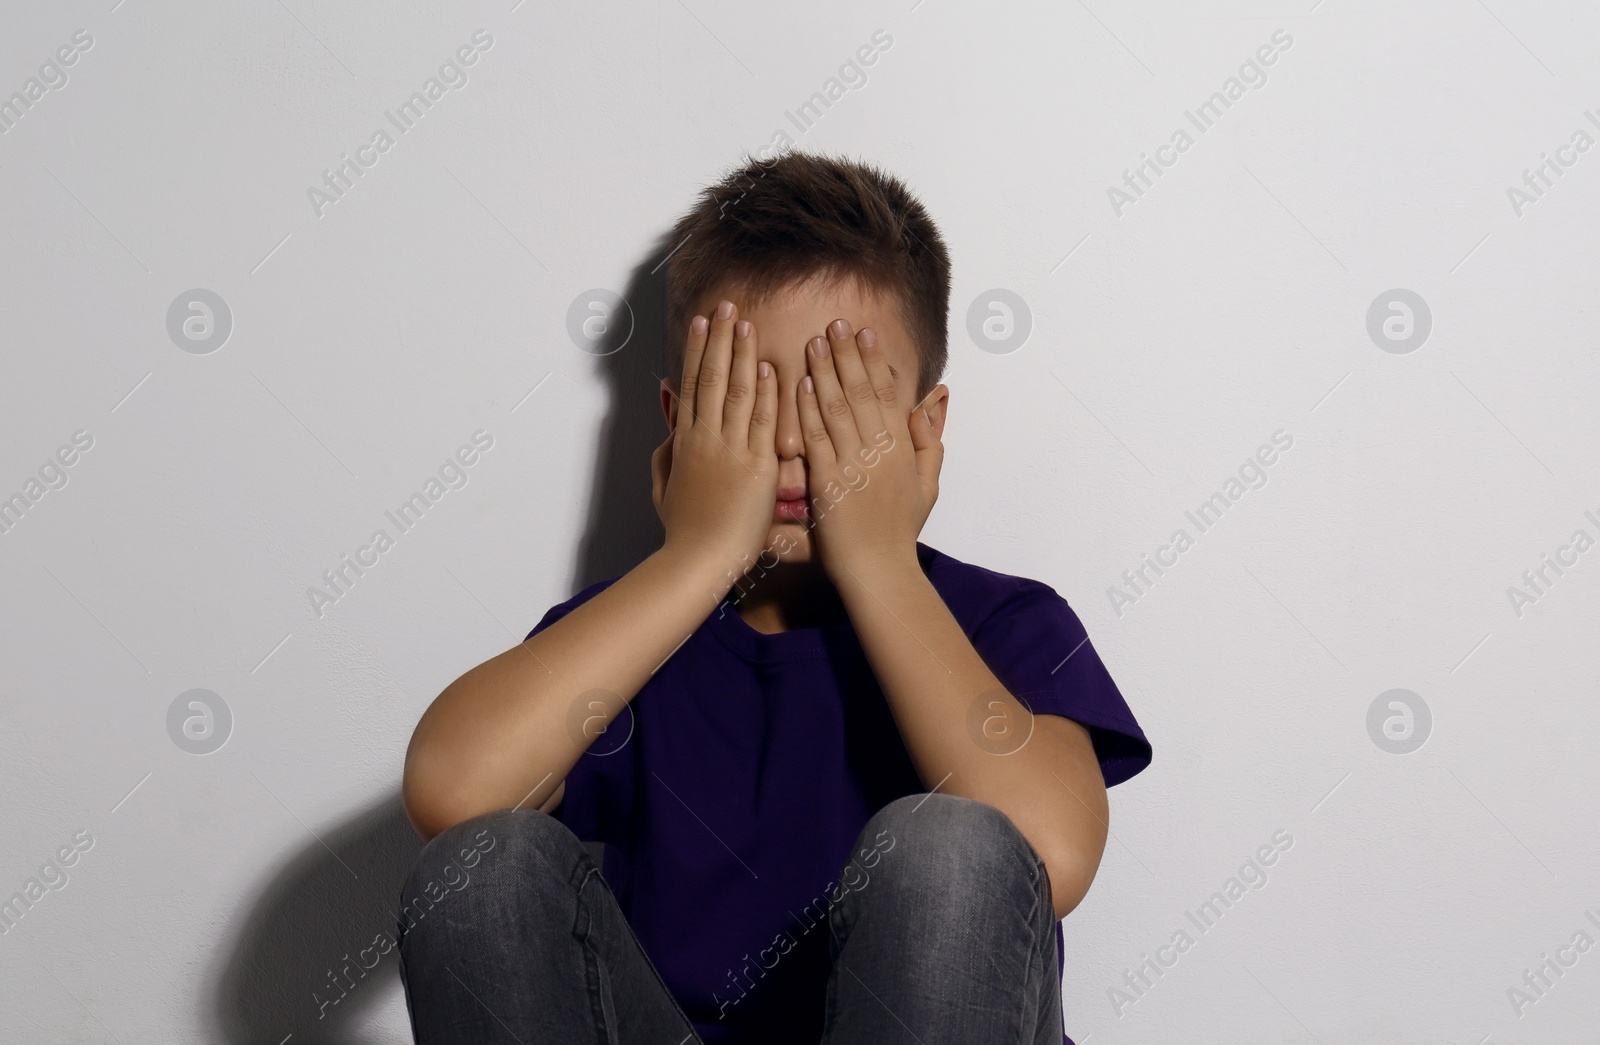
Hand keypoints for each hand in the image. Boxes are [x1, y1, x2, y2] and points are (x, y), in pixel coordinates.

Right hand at [652, 301, 778, 575]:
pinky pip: (759, 421)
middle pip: (710, 377)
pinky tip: (767, 364)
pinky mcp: (755, 467)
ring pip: (734, 391)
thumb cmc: (685, 533)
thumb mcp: (665, 490)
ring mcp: (729, 450)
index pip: (691, 385)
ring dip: (740, 352)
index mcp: (685, 442)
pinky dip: (763, 392)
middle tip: (725, 305)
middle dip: (718, 338)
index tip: (701, 323)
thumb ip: (666, 458)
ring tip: (744, 320)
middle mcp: (705, 439)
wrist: (699, 560)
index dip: (696, 350)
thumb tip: (669, 434)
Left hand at [796, 318, 941, 583]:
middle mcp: (880, 452)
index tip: (864, 335)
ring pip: (839, 409)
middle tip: (834, 324)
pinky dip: (809, 410)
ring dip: (826, 372)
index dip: (874, 362)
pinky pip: (818, 439)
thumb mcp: (928, 485)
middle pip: (862, 393)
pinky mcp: (828, 483)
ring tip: (815, 342)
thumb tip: (933, 400)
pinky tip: (802, 384)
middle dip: (847, 355)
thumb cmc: (900, 531)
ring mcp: (854, 465)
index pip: (888, 395)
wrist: (879, 571)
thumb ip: (931, 441)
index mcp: (903, 450)